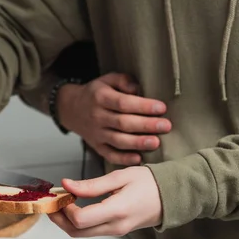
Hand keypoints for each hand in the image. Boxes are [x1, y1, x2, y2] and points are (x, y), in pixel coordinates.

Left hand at [48, 167, 161, 236]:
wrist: (172, 195)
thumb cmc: (150, 183)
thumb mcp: (119, 176)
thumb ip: (91, 184)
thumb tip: (67, 185)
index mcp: (117, 210)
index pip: (80, 220)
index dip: (65, 209)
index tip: (62, 194)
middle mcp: (116, 226)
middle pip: (76, 232)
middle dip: (59, 218)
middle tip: (53, 201)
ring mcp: (117, 231)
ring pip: (82, 234)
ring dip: (67, 221)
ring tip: (63, 201)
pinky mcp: (117, 231)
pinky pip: (92, 231)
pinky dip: (79, 221)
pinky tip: (76, 206)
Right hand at [57, 73, 171, 165]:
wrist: (72, 108)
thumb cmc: (96, 93)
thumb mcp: (107, 80)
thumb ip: (124, 81)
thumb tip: (138, 88)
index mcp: (100, 98)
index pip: (123, 103)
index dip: (143, 106)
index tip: (161, 108)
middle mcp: (97, 117)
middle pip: (123, 123)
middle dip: (146, 125)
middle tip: (166, 126)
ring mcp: (96, 134)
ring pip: (118, 141)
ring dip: (138, 143)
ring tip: (156, 142)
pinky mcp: (96, 146)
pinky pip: (110, 155)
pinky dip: (124, 159)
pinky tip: (139, 158)